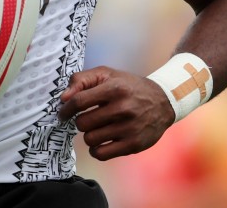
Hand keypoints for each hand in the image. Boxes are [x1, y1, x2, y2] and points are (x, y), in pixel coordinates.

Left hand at [58, 66, 174, 160]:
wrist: (163, 101)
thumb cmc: (128, 87)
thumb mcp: (106, 74)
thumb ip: (81, 80)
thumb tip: (63, 98)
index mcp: (114, 88)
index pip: (78, 101)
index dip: (66, 109)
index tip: (63, 113)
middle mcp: (123, 109)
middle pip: (83, 123)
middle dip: (80, 121)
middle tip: (87, 119)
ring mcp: (129, 128)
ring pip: (90, 139)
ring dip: (88, 135)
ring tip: (96, 129)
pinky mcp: (134, 145)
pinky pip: (102, 154)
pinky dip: (96, 150)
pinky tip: (100, 142)